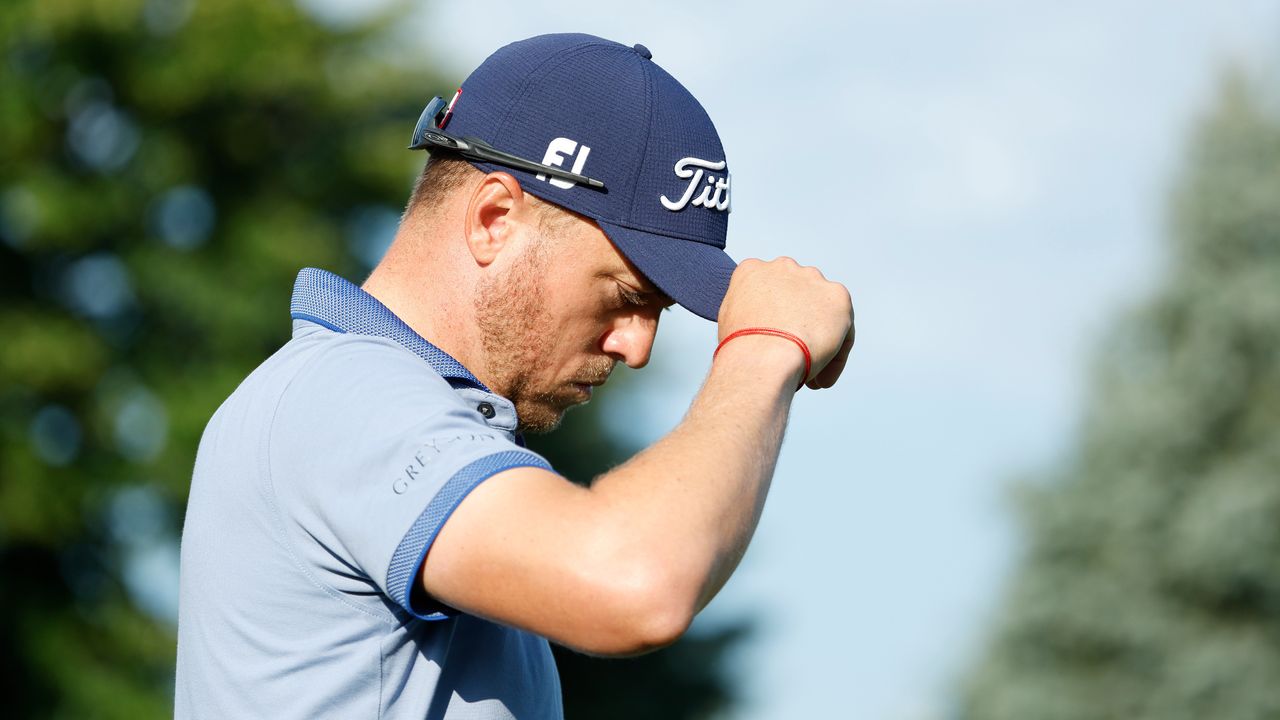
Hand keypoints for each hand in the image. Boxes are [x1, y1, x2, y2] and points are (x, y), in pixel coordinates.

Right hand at [717, 257, 853, 389]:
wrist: (762, 356)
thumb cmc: (739, 350)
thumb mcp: (730, 322)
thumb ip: (749, 312)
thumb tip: (762, 325)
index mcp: (752, 270)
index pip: (766, 292)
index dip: (771, 322)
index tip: (771, 345)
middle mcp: (783, 267)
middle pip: (796, 299)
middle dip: (796, 327)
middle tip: (792, 358)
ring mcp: (812, 279)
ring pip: (821, 315)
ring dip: (817, 343)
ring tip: (808, 375)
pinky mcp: (838, 297)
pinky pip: (842, 331)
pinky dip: (834, 358)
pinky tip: (820, 379)